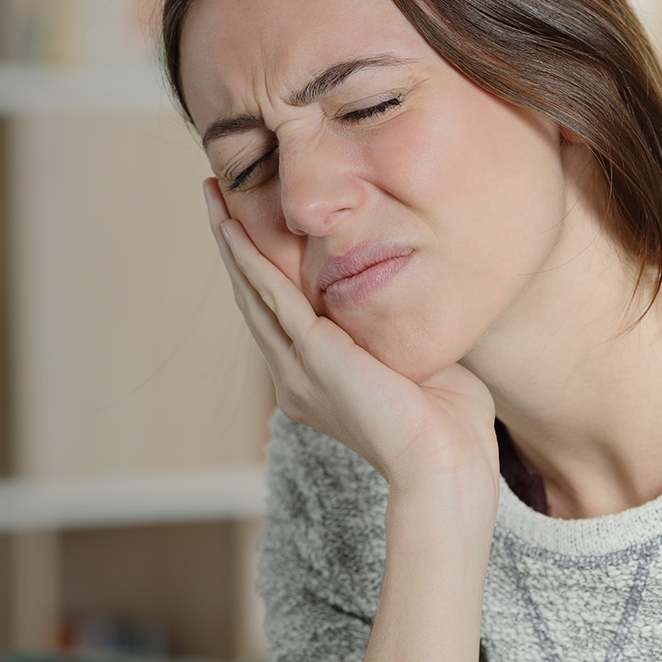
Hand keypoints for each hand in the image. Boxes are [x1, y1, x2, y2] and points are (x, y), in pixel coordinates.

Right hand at [203, 179, 499, 491]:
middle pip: (252, 296)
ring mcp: (297, 367)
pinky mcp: (312, 353)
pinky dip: (251, 258)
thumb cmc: (448, 427)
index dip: (262, 268)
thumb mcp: (416, 363)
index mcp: (316, 383)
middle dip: (233, 243)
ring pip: (252, 290)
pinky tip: (234, 228)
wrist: (445, 464)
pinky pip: (272, 294)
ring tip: (214, 198)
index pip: (279, 315)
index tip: (252, 227)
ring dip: (231, 241)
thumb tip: (411, 296)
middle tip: (215, 197)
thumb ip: (399, 330)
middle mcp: (295, 376)